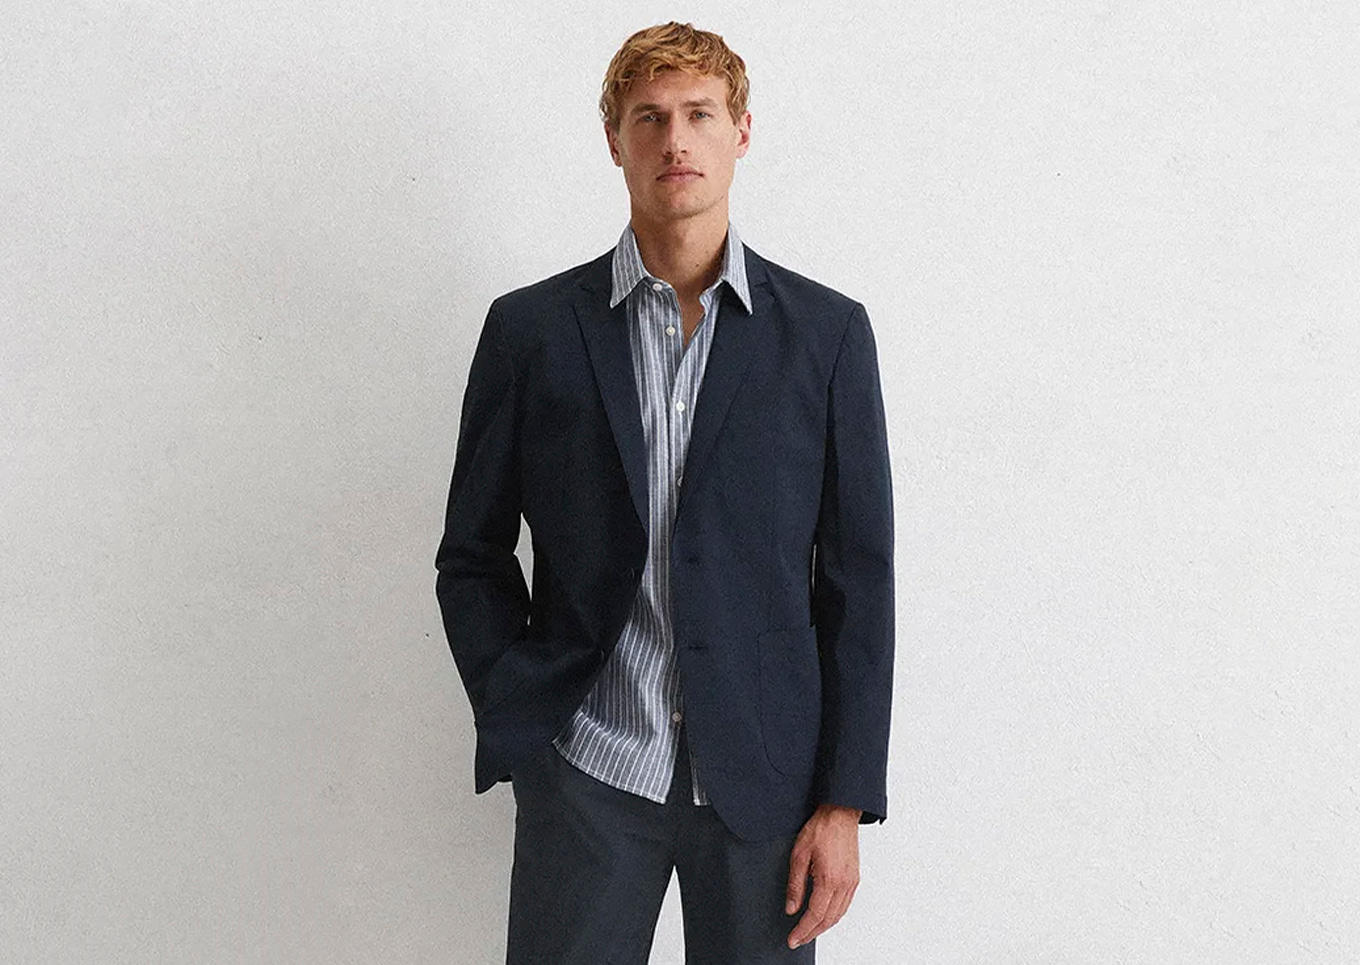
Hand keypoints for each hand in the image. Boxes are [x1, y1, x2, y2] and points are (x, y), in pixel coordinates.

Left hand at [785, 803, 861, 948]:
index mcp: (829, 880)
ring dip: (823, 926)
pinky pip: (845, 905)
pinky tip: (824, 916)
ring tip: (808, 931)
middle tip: (798, 939)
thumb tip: (791, 908)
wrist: (840, 814)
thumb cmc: (821, 829)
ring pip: (838, 915)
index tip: (793, 939)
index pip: (815, 915)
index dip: (803, 930)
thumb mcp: (799, 855)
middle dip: (812, 933)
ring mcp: (852, 882)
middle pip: (828, 919)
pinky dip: (833, 916)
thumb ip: (795, 885)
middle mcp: (844, 885)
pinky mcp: (854, 878)